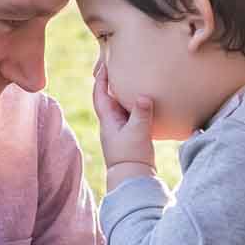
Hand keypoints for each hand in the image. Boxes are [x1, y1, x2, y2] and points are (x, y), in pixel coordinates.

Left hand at [91, 59, 153, 175]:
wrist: (133, 180)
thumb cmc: (132, 157)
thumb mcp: (137, 132)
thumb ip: (141, 113)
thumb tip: (143, 95)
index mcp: (108, 120)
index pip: (100, 94)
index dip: (101, 79)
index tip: (105, 64)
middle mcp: (112, 124)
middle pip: (109, 98)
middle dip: (112, 83)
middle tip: (119, 68)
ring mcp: (121, 130)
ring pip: (120, 107)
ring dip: (124, 94)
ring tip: (133, 80)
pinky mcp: (131, 136)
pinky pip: (131, 116)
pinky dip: (135, 106)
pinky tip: (145, 102)